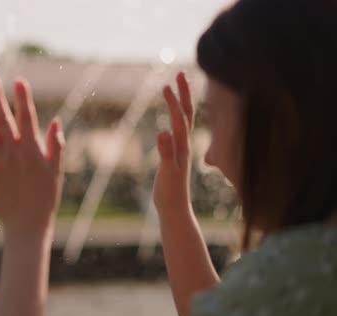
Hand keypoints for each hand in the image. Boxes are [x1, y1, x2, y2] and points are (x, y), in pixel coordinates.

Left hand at [0, 77, 64, 235]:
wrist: (27, 224)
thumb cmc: (46, 197)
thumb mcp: (56, 171)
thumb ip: (56, 146)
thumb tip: (55, 122)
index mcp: (32, 150)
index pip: (27, 118)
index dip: (23, 98)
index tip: (19, 80)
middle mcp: (13, 153)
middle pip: (3, 120)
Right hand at [153, 72, 194, 216]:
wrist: (175, 208)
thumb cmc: (170, 192)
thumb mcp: (167, 173)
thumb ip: (166, 153)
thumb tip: (163, 132)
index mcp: (182, 146)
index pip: (179, 118)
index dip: (173, 102)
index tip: (166, 85)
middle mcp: (184, 144)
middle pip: (186, 113)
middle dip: (184, 93)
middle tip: (180, 73)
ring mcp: (181, 148)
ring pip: (184, 120)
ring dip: (181, 102)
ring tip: (176, 88)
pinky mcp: (176, 154)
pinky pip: (178, 130)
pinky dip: (176, 117)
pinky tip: (172, 117)